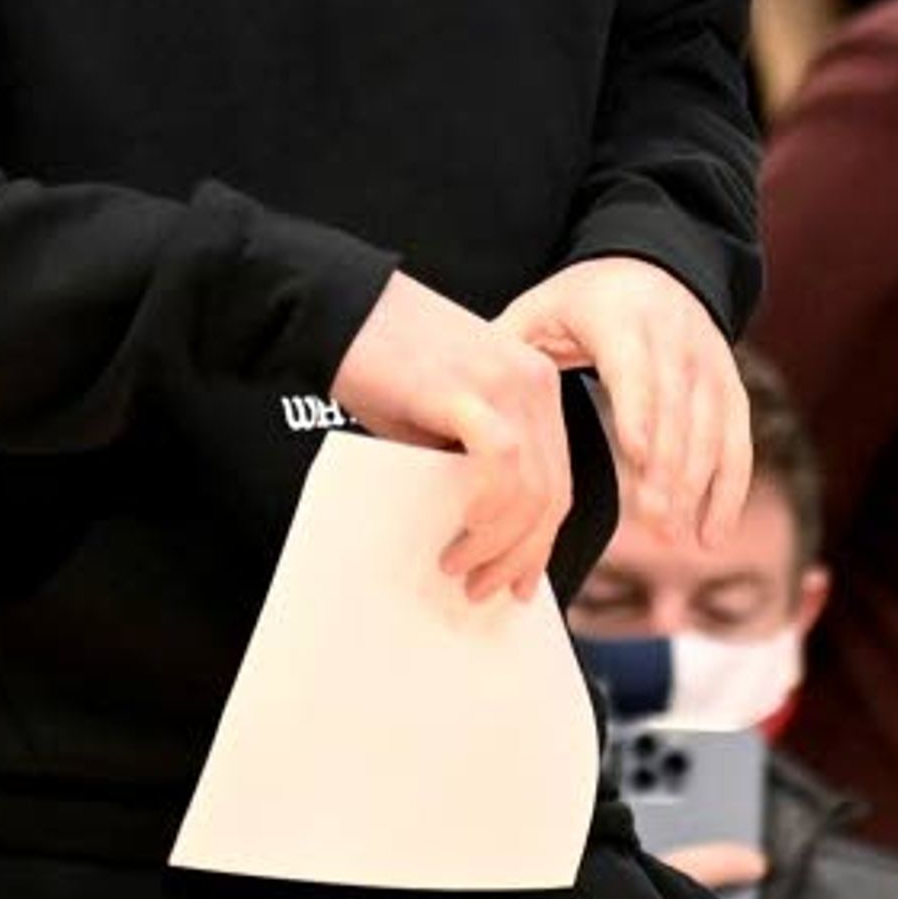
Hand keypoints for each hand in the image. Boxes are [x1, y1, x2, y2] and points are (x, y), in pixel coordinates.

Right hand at [330, 271, 574, 602]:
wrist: (340, 308)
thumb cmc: (381, 363)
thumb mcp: (443, 414)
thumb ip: (469, 459)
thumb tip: (479, 530)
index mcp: (535, 386)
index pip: (557, 479)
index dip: (540, 540)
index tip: (519, 582)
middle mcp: (535, 382)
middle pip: (552, 493)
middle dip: (521, 555)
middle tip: (485, 590)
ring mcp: (507, 384)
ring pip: (532, 488)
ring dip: (499, 543)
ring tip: (462, 569)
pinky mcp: (470, 390)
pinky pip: (502, 464)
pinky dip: (490, 507)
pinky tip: (464, 530)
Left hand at [494, 257, 750, 545]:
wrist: (651, 267)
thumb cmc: (580, 301)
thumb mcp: (539, 309)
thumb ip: (505, 349)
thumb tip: (458, 396)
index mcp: (622, 319)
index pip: (636, 367)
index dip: (641, 410)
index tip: (638, 456)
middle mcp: (675, 338)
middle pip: (678, 407)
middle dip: (669, 468)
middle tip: (652, 523)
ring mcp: (708, 362)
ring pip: (710, 429)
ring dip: (696, 485)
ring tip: (673, 538)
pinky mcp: (727, 385)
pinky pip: (736, 441)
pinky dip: (727, 490)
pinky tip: (710, 536)